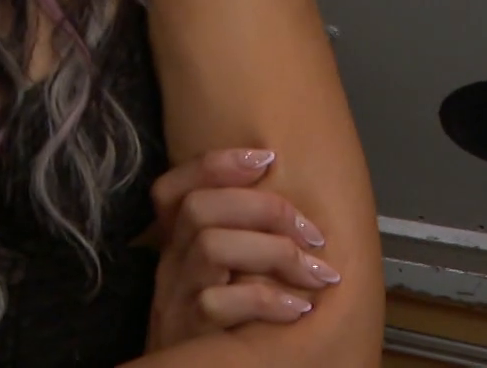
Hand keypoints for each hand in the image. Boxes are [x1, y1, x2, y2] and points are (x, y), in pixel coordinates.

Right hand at [146, 148, 339, 350]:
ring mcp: (177, 296)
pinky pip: (220, 303)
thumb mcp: (214, 279)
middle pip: (198, 208)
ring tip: (315, 272)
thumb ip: (236, 244)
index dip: (215, 164)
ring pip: (211, 246)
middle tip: (312, 233)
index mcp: (176, 244)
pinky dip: (267, 300)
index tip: (266, 157)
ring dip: (275, 252)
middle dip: (263, 208)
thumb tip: (297, 213)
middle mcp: (171, 264)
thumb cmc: (216, 328)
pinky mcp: (191, 330)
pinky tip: (298, 308)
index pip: (172, 188)